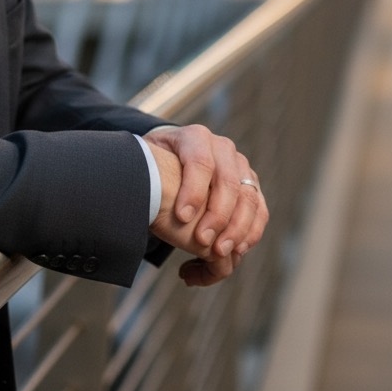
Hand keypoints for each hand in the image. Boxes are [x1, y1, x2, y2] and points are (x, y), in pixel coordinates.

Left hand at [144, 125, 267, 285]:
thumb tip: (132, 189)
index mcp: (194, 137)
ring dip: (237, 228)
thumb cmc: (157, 162)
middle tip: (203, 242)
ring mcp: (240, 166)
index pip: (199, 161)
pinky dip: (250, 231)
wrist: (173, 157)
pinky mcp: (251, 185)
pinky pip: (259, 209)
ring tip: (219, 252)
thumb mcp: (146, 159)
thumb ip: (145, 171)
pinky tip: (236, 250)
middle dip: (217, 215)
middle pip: (228, 181)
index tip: (182, 217)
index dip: (193, 190)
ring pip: (248, 196)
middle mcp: (222, 148)